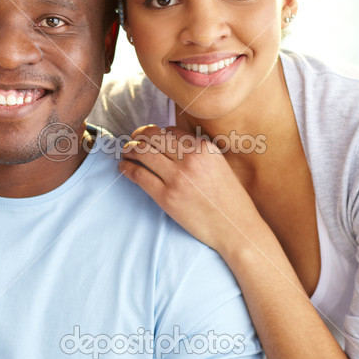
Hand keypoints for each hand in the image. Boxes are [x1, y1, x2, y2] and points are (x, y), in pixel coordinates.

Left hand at [118, 125, 264, 257]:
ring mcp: (177, 178)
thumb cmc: (229, 200)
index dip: (155, 132)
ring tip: (125, 153)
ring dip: (128, 149)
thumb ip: (199, 153)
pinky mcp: (166, 197)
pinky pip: (138, 174)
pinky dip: (126, 167)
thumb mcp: (219, 165)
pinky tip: (123, 167)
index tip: (148, 137)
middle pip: (152, 136)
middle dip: (137, 136)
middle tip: (132, 141)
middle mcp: (190, 159)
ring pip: (142, 151)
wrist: (235, 228)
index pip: (170, 130)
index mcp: (204, 149)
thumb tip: (173, 145)